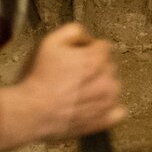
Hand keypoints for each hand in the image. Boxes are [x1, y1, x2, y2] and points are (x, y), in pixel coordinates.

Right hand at [0, 23, 123, 148]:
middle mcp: (107, 80)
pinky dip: (108, 107)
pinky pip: (118, 111)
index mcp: (96, 59)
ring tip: (79, 91)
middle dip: (95, 67)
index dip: (89, 48)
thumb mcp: (50, 42)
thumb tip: (87, 37)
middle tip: (74, 74)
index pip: (103, 46)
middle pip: (108, 66)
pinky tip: (92, 105)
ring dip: (101, 86)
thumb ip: (73, 31)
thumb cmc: (41, 77)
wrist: (34, 111)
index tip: (76, 56)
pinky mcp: (105, 120)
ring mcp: (108, 102)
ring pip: (112, 87)